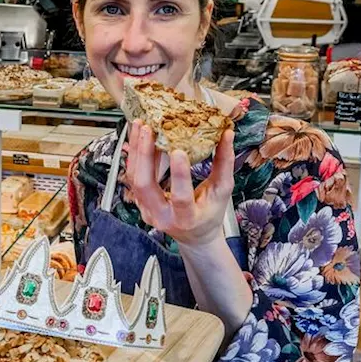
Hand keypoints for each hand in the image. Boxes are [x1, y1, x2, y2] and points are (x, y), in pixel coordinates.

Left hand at [124, 122, 234, 248]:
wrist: (193, 235)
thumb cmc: (209, 214)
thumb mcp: (222, 192)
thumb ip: (224, 164)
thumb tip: (227, 135)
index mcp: (187, 218)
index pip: (180, 198)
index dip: (179, 175)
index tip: (178, 151)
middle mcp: (162, 216)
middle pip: (145, 186)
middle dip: (144, 155)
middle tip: (149, 129)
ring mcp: (147, 210)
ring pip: (134, 179)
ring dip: (136, 150)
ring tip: (140, 126)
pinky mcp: (139, 202)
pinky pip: (133, 177)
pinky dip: (135, 155)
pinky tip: (138, 137)